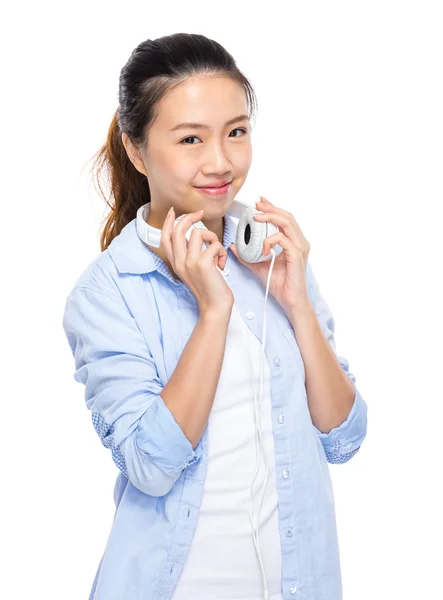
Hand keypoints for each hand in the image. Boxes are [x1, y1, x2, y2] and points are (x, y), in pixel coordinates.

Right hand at [161, 207, 233, 315]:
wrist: (214, 307)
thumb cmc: (209, 290)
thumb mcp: (193, 271)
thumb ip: (190, 255)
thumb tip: (196, 236)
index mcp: (176, 263)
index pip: (166, 238)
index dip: (169, 223)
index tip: (174, 212)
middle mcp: (180, 262)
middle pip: (179, 230)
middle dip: (190, 217)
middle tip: (200, 214)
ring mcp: (190, 262)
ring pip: (199, 233)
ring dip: (212, 238)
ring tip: (216, 253)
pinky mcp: (203, 264)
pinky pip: (214, 245)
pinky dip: (222, 252)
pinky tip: (221, 265)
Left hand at [230, 197, 309, 312]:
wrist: (290, 301)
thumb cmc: (280, 285)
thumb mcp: (259, 266)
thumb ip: (248, 256)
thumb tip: (234, 246)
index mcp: (293, 242)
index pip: (284, 219)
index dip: (272, 209)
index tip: (259, 203)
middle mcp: (299, 243)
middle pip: (287, 217)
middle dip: (270, 208)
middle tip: (256, 205)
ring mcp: (300, 249)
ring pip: (287, 224)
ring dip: (270, 218)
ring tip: (256, 218)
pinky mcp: (297, 256)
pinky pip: (283, 240)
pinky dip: (271, 240)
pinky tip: (263, 248)